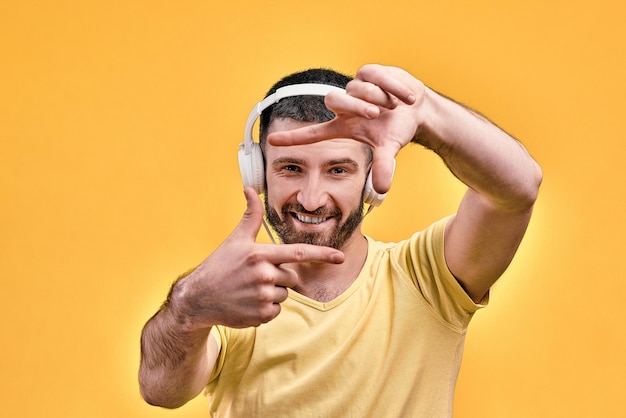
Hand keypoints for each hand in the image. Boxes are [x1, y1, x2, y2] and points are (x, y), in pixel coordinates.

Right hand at [174, 187, 344, 328]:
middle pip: (291, 277)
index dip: (322, 254)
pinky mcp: (260, 316)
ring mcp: (262, 297)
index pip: (299, 253)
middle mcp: (264, 275)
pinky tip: (247, 302)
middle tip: (255, 276)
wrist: (198, 298)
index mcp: (261, 255)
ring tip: (249, 290)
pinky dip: (265, 309)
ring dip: (272, 293)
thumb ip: (251, 216)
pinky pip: (276, 311)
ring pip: (284, 295)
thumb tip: (250, 189)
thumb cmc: (219, 266)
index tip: (340, 256)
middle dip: (278, 277)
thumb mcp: (235, 240)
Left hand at [268, 64, 425, 193]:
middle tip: (377, 114)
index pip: (312, 133)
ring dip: (380, 97)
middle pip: (333, 100)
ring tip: (395, 106)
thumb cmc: (396, 128)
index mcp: (343, 127)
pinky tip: (403, 96)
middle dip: (357, 106)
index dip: (293, 137)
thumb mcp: (389, 148)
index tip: (272, 140)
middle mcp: (344, 107)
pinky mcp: (367, 72)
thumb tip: (383, 188)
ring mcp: (354, 88)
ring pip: (357, 88)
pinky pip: (374, 76)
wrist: (417, 108)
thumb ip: (384, 166)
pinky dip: (392, 87)